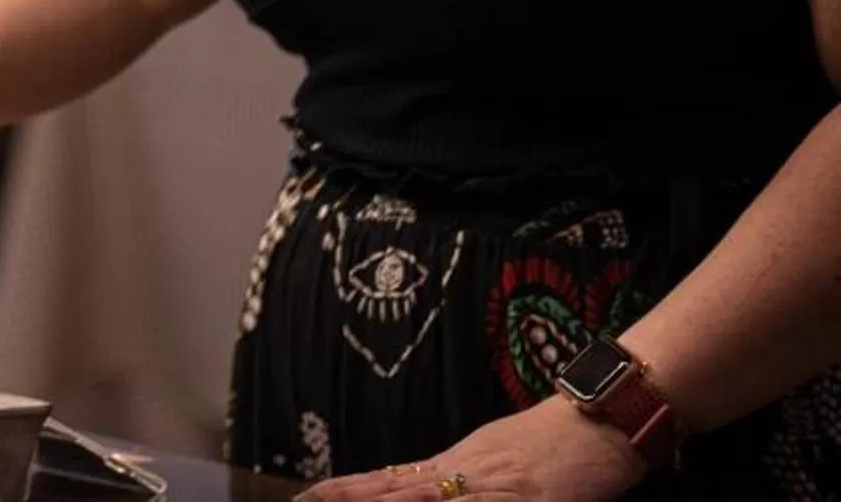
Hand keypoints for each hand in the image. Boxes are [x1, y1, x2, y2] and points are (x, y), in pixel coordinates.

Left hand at [300, 398, 646, 501]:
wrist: (602, 418)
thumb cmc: (552, 439)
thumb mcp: (494, 453)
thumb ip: (460, 473)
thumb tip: (419, 485)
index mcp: (457, 462)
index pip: (391, 479)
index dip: (349, 489)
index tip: (308, 495)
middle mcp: (467, 472)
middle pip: (400, 491)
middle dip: (353, 500)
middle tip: (309, 501)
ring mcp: (498, 488)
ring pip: (432, 500)